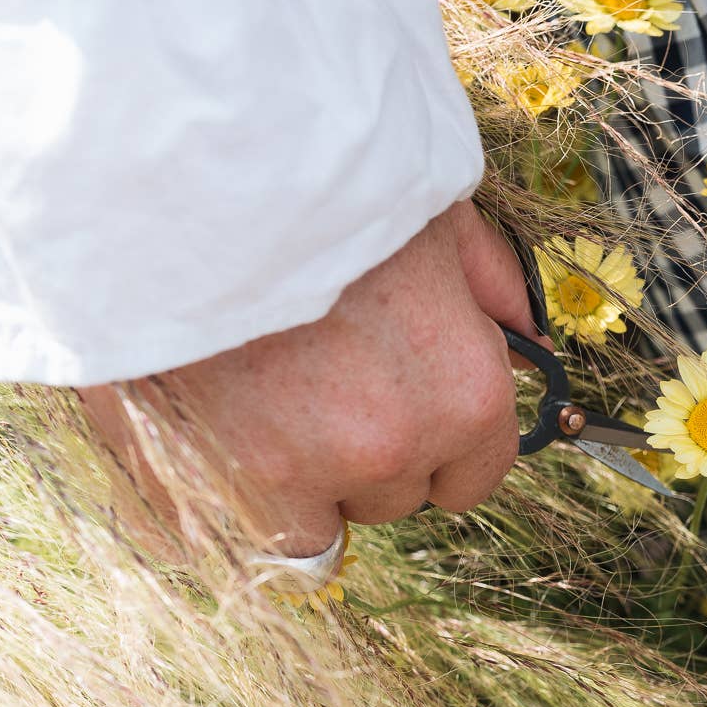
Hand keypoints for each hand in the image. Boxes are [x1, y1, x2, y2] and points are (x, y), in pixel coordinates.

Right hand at [81, 200, 547, 555]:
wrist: (178, 170)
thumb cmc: (315, 179)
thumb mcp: (433, 212)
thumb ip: (491, 286)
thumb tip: (529, 342)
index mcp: (464, 393)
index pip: (475, 478)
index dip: (438, 445)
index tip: (400, 412)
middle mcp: (393, 449)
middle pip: (392, 498)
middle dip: (362, 454)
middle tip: (311, 377)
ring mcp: (300, 475)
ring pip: (315, 527)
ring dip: (295, 484)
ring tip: (254, 400)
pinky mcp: (213, 484)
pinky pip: (239, 536)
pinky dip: (228, 501)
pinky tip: (211, 435)